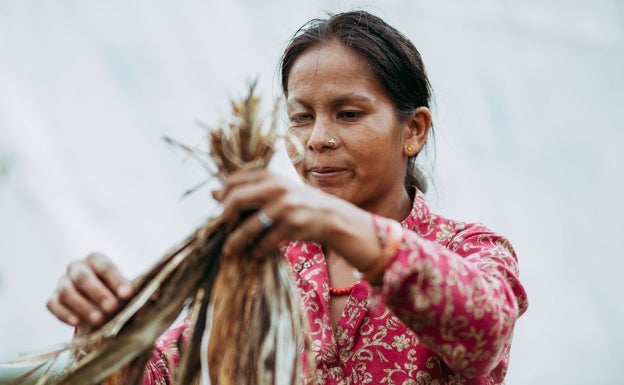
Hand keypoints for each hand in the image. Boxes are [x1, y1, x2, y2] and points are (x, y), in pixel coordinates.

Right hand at [46, 253, 133, 327]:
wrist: (98, 301)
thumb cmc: (114, 291)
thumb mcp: (122, 287)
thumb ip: (126, 290)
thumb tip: (131, 297)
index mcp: (96, 259)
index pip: (105, 267)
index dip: (116, 280)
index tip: (127, 294)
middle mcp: (77, 267)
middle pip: (83, 278)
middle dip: (98, 293)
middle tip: (112, 307)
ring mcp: (62, 282)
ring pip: (67, 292)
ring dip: (83, 307)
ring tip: (98, 320)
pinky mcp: (53, 298)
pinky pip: (53, 304)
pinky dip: (64, 314)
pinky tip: (77, 324)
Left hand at [212, 169, 380, 269]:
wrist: (330, 216)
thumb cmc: (297, 202)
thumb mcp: (274, 190)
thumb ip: (247, 190)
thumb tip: (213, 193)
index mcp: (269, 175)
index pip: (233, 181)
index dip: (223, 197)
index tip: (224, 210)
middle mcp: (276, 187)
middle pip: (236, 200)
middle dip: (226, 218)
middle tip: (227, 228)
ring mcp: (285, 206)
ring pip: (249, 227)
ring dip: (235, 242)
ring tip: (230, 251)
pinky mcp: (292, 225)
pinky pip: (265, 242)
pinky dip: (256, 251)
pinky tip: (255, 253)